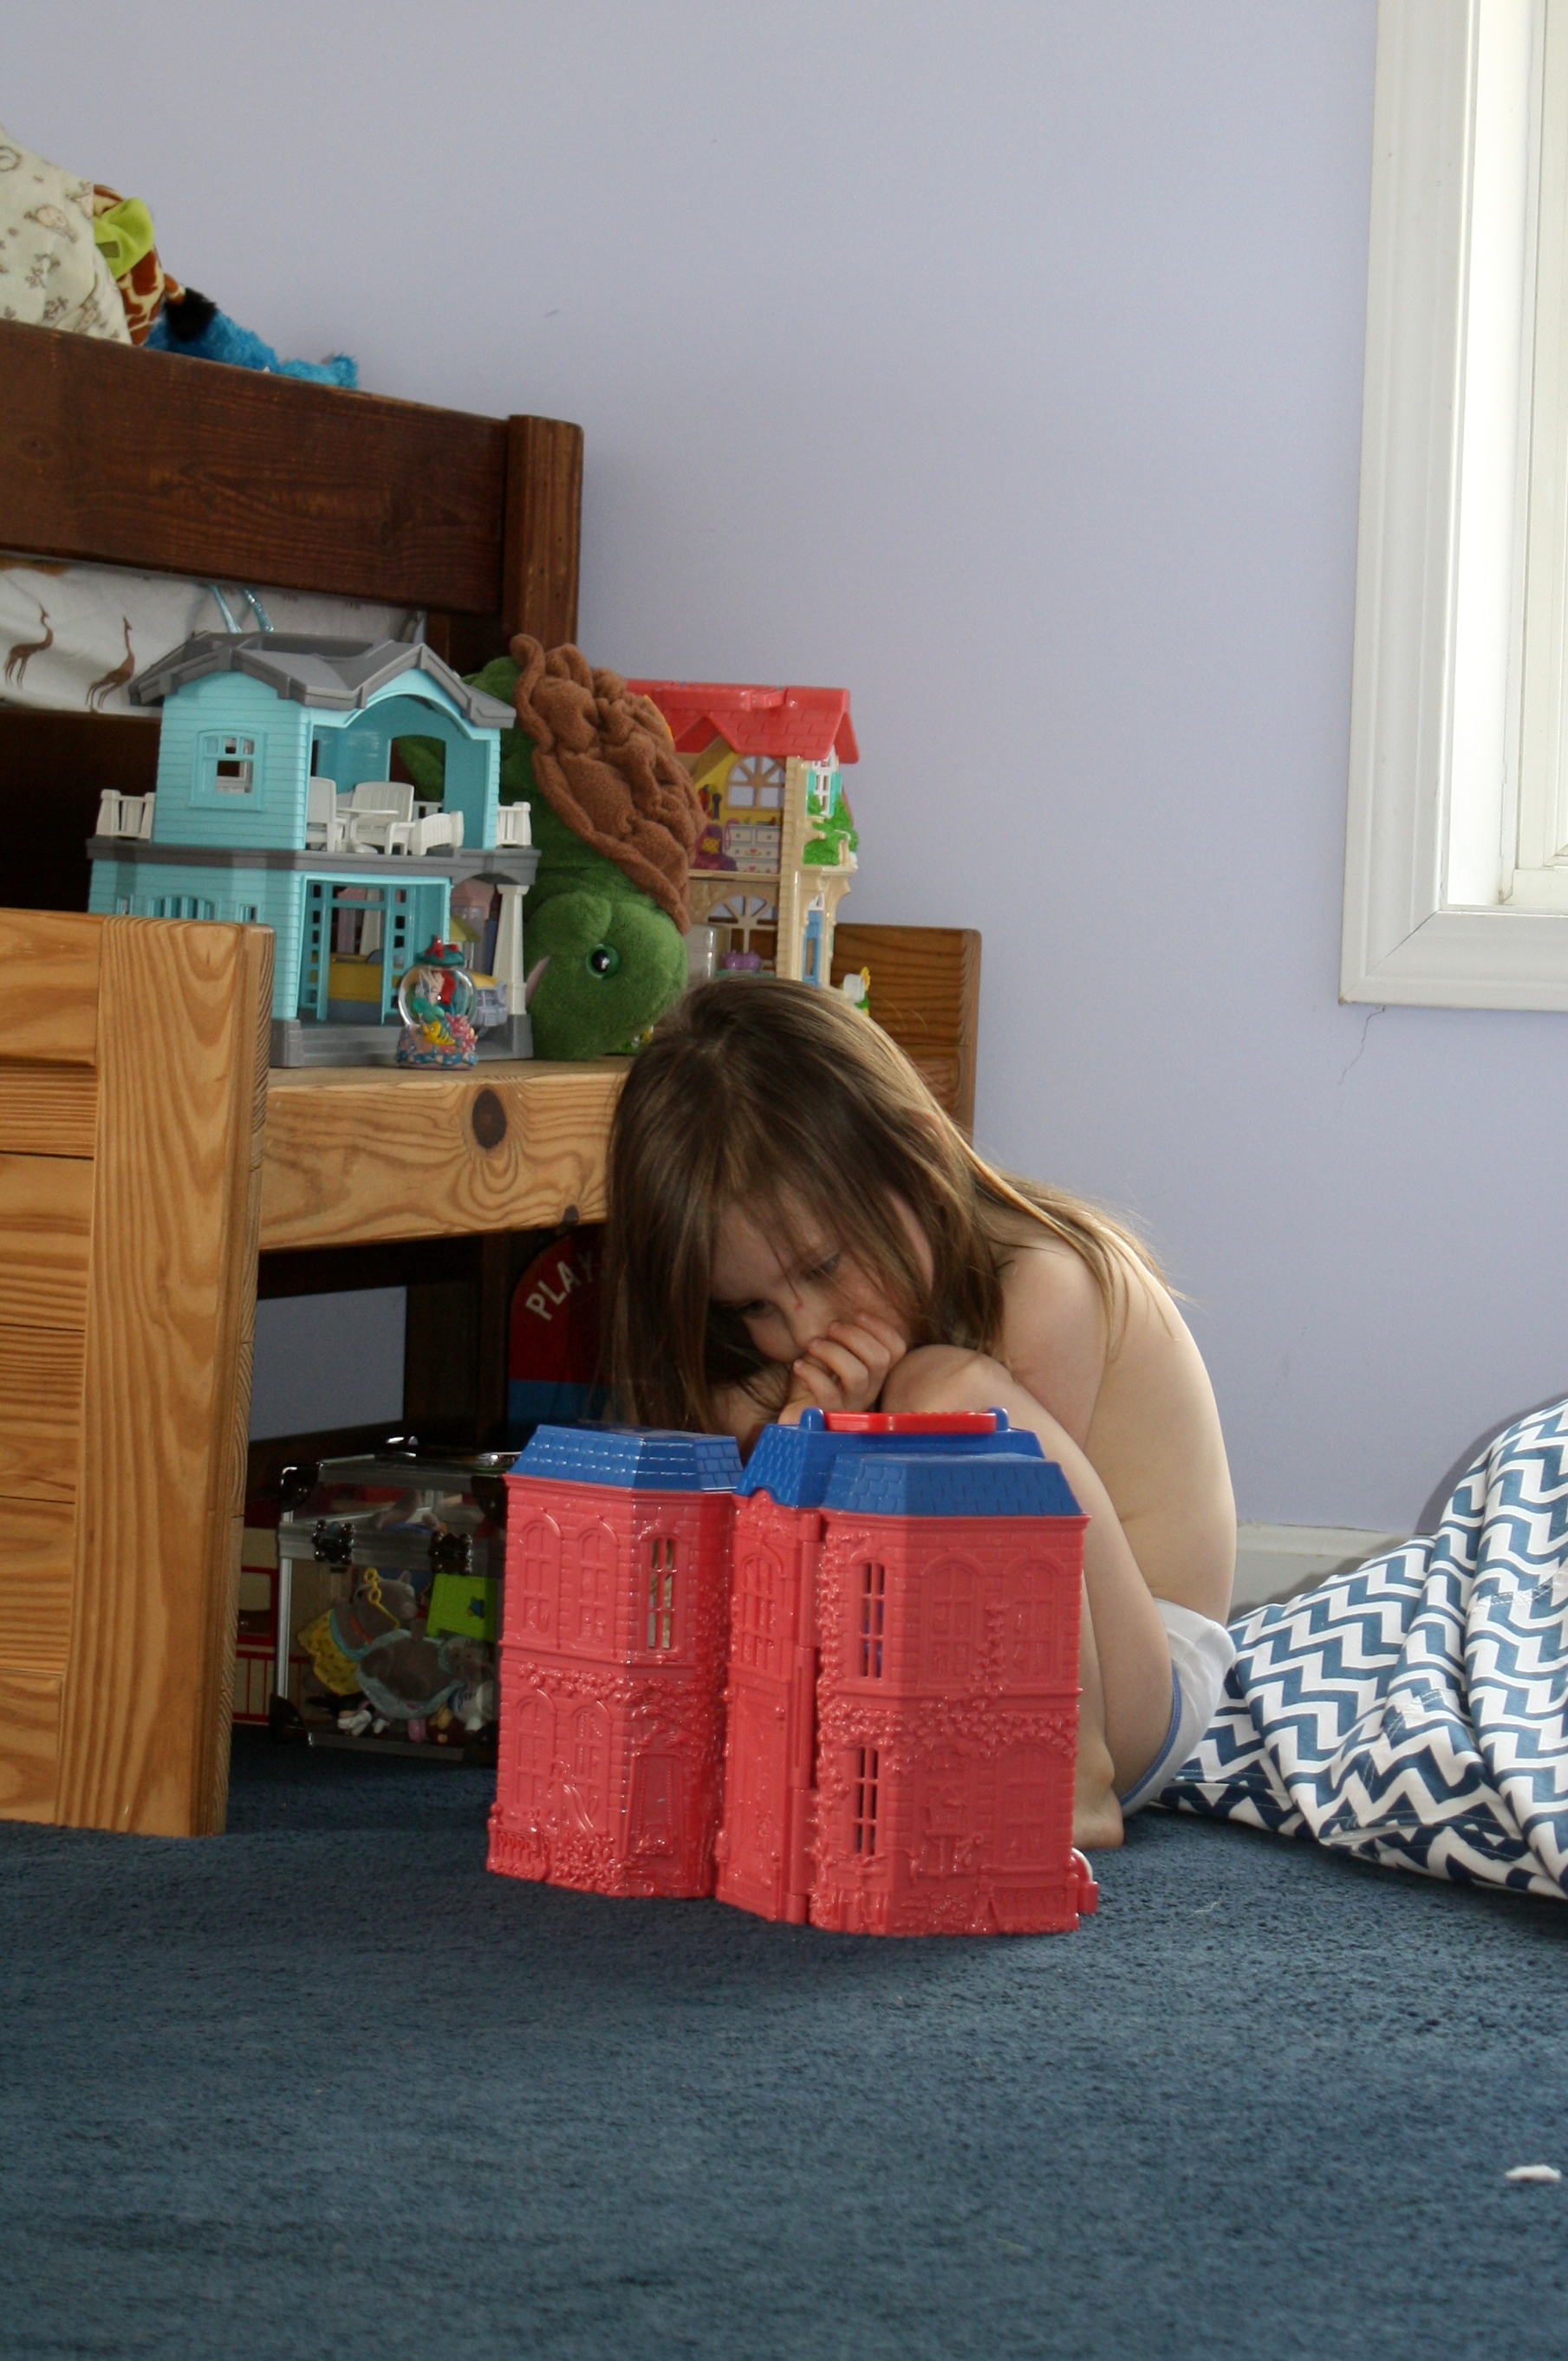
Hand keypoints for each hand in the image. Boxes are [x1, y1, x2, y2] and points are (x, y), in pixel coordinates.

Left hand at [778, 1315, 907, 1421]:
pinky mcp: (830, 1415)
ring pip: (857, 1375)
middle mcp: (869, 1389)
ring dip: (832, 1352)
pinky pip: (828, 1393)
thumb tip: (840, 1317)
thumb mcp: (829, 1353)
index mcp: (874, 1372)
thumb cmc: (814, 1380)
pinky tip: (799, 1365)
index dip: (882, 1327)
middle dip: (854, 1335)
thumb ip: (841, 1338)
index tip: (857, 1314)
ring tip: (812, 1345)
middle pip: (880, 1360)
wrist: (794, 1415)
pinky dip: (812, 1373)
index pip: (897, 1349)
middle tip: (830, 1327)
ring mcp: (852, 1405)